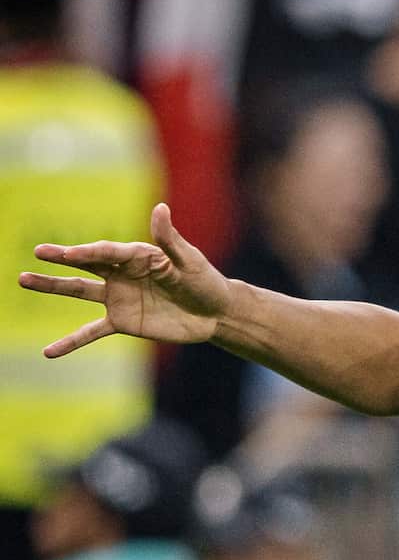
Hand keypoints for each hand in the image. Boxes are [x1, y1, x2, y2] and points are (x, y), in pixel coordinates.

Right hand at [18, 203, 230, 357]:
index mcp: (138, 255)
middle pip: (87, 265)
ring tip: (23, 279)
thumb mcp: (189, 260)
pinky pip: (91, 332)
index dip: (89, 252)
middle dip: (62, 259)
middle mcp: (122, 274)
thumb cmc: (204, 281)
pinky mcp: (123, 322)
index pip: (108, 252)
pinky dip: (71, 342)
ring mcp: (119, 298)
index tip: (67, 254)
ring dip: (53, 287)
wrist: (214, 313)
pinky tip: (48, 352)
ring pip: (80, 291)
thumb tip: (160, 207)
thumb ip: (169, 239)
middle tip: (37, 253)